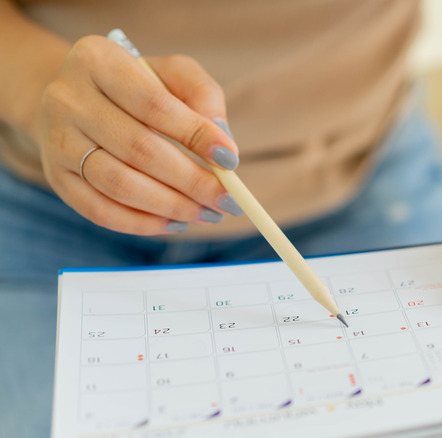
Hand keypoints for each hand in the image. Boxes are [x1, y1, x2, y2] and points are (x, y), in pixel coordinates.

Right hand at [36, 35, 241, 234]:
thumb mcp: (173, 73)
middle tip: (227, 200)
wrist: (75, 99)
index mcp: (97, 60)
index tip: (230, 160)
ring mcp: (57, 140)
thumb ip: (203, 95)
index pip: (153, 105)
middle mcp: (68, 99)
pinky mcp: (56, 177)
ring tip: (207, 213)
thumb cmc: (138, 85)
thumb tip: (222, 142)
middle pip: (139, 149)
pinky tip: (175, 222)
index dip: (196, 135)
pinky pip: (99, 210)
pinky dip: (142, 223)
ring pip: (119, 184)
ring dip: (171, 206)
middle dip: (192, 181)